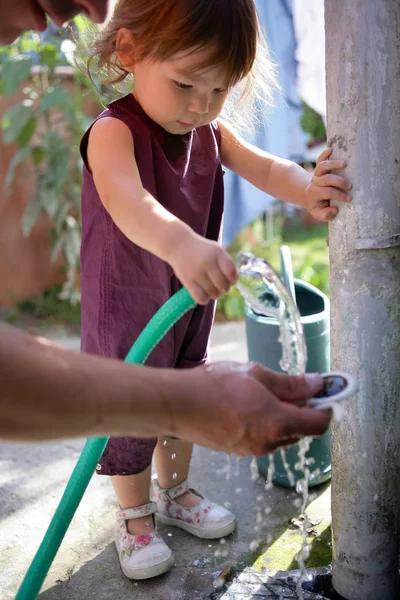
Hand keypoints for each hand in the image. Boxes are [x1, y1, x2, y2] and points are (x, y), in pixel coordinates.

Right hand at [167, 231, 237, 304]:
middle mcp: (208, 262)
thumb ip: (226, 264)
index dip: (233, 279)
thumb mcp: (216, 250)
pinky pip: (201, 298)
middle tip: (220, 286)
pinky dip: (204, 299)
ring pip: (213, 293)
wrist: (178, 245)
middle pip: (223, 286)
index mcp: (218, 253)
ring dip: (214, 294)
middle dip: (224, 289)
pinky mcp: (188, 281)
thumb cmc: (202, 250)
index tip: (230, 279)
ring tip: (211, 289)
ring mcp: (197, 272)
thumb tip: (232, 282)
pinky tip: (203, 294)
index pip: (232, 272)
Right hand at [167, 362, 330, 455]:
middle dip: (303, 411)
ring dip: (283, 418)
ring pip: (281, 435)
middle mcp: (269, 443)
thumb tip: (317, 384)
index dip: (326, 408)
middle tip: (292, 388)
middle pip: (301, 430)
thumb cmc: (214, 384)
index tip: (325, 393)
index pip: (318, 424)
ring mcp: (252, 450)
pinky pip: (264, 439)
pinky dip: (266, 425)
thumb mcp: (256, 374)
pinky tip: (248, 406)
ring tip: (263, 395)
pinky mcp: (239, 451)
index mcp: (277, 422)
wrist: (177, 404)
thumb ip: (290, 383)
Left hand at [305, 147, 351, 220]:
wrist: (310, 196)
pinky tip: (331, 149)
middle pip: (326, 178)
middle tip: (350, 186)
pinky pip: (320, 159)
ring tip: (345, 164)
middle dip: (339, 181)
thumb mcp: (319, 213)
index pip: (327, 192)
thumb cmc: (318, 206)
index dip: (338, 195)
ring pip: (322, 166)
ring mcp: (316, 174)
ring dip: (333, 164)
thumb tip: (334, 210)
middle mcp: (314, 182)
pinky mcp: (319, 168)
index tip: (349, 199)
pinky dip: (324, 154)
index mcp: (314, 193)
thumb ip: (325, 215)